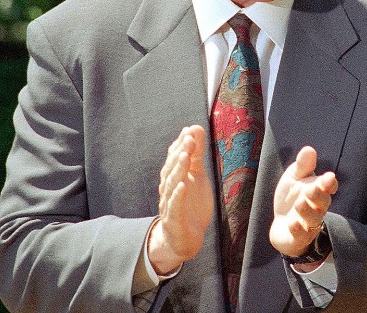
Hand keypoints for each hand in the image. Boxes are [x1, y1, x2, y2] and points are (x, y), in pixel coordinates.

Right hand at [148, 125, 213, 274]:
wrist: (184, 239)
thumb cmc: (190, 205)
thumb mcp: (197, 176)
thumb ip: (196, 154)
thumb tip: (195, 128)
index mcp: (174, 177)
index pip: (174, 158)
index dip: (181, 144)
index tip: (190, 130)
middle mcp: (169, 188)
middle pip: (172, 169)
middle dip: (180, 153)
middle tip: (189, 139)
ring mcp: (169, 204)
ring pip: (171, 185)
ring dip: (178, 170)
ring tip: (185, 156)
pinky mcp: (173, 220)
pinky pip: (174, 207)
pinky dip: (178, 196)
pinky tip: (183, 186)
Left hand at [269, 146, 337, 260]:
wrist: (281, 225)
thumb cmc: (291, 198)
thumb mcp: (293, 178)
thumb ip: (302, 166)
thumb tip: (309, 149)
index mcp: (318, 190)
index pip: (329, 187)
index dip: (329, 183)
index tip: (328, 177)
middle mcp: (317, 207)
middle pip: (323, 202)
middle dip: (318, 195)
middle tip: (311, 189)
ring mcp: (309, 223)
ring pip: (314, 218)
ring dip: (308, 211)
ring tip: (300, 203)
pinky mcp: (299, 237)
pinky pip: (302, 235)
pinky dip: (298, 229)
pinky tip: (292, 223)